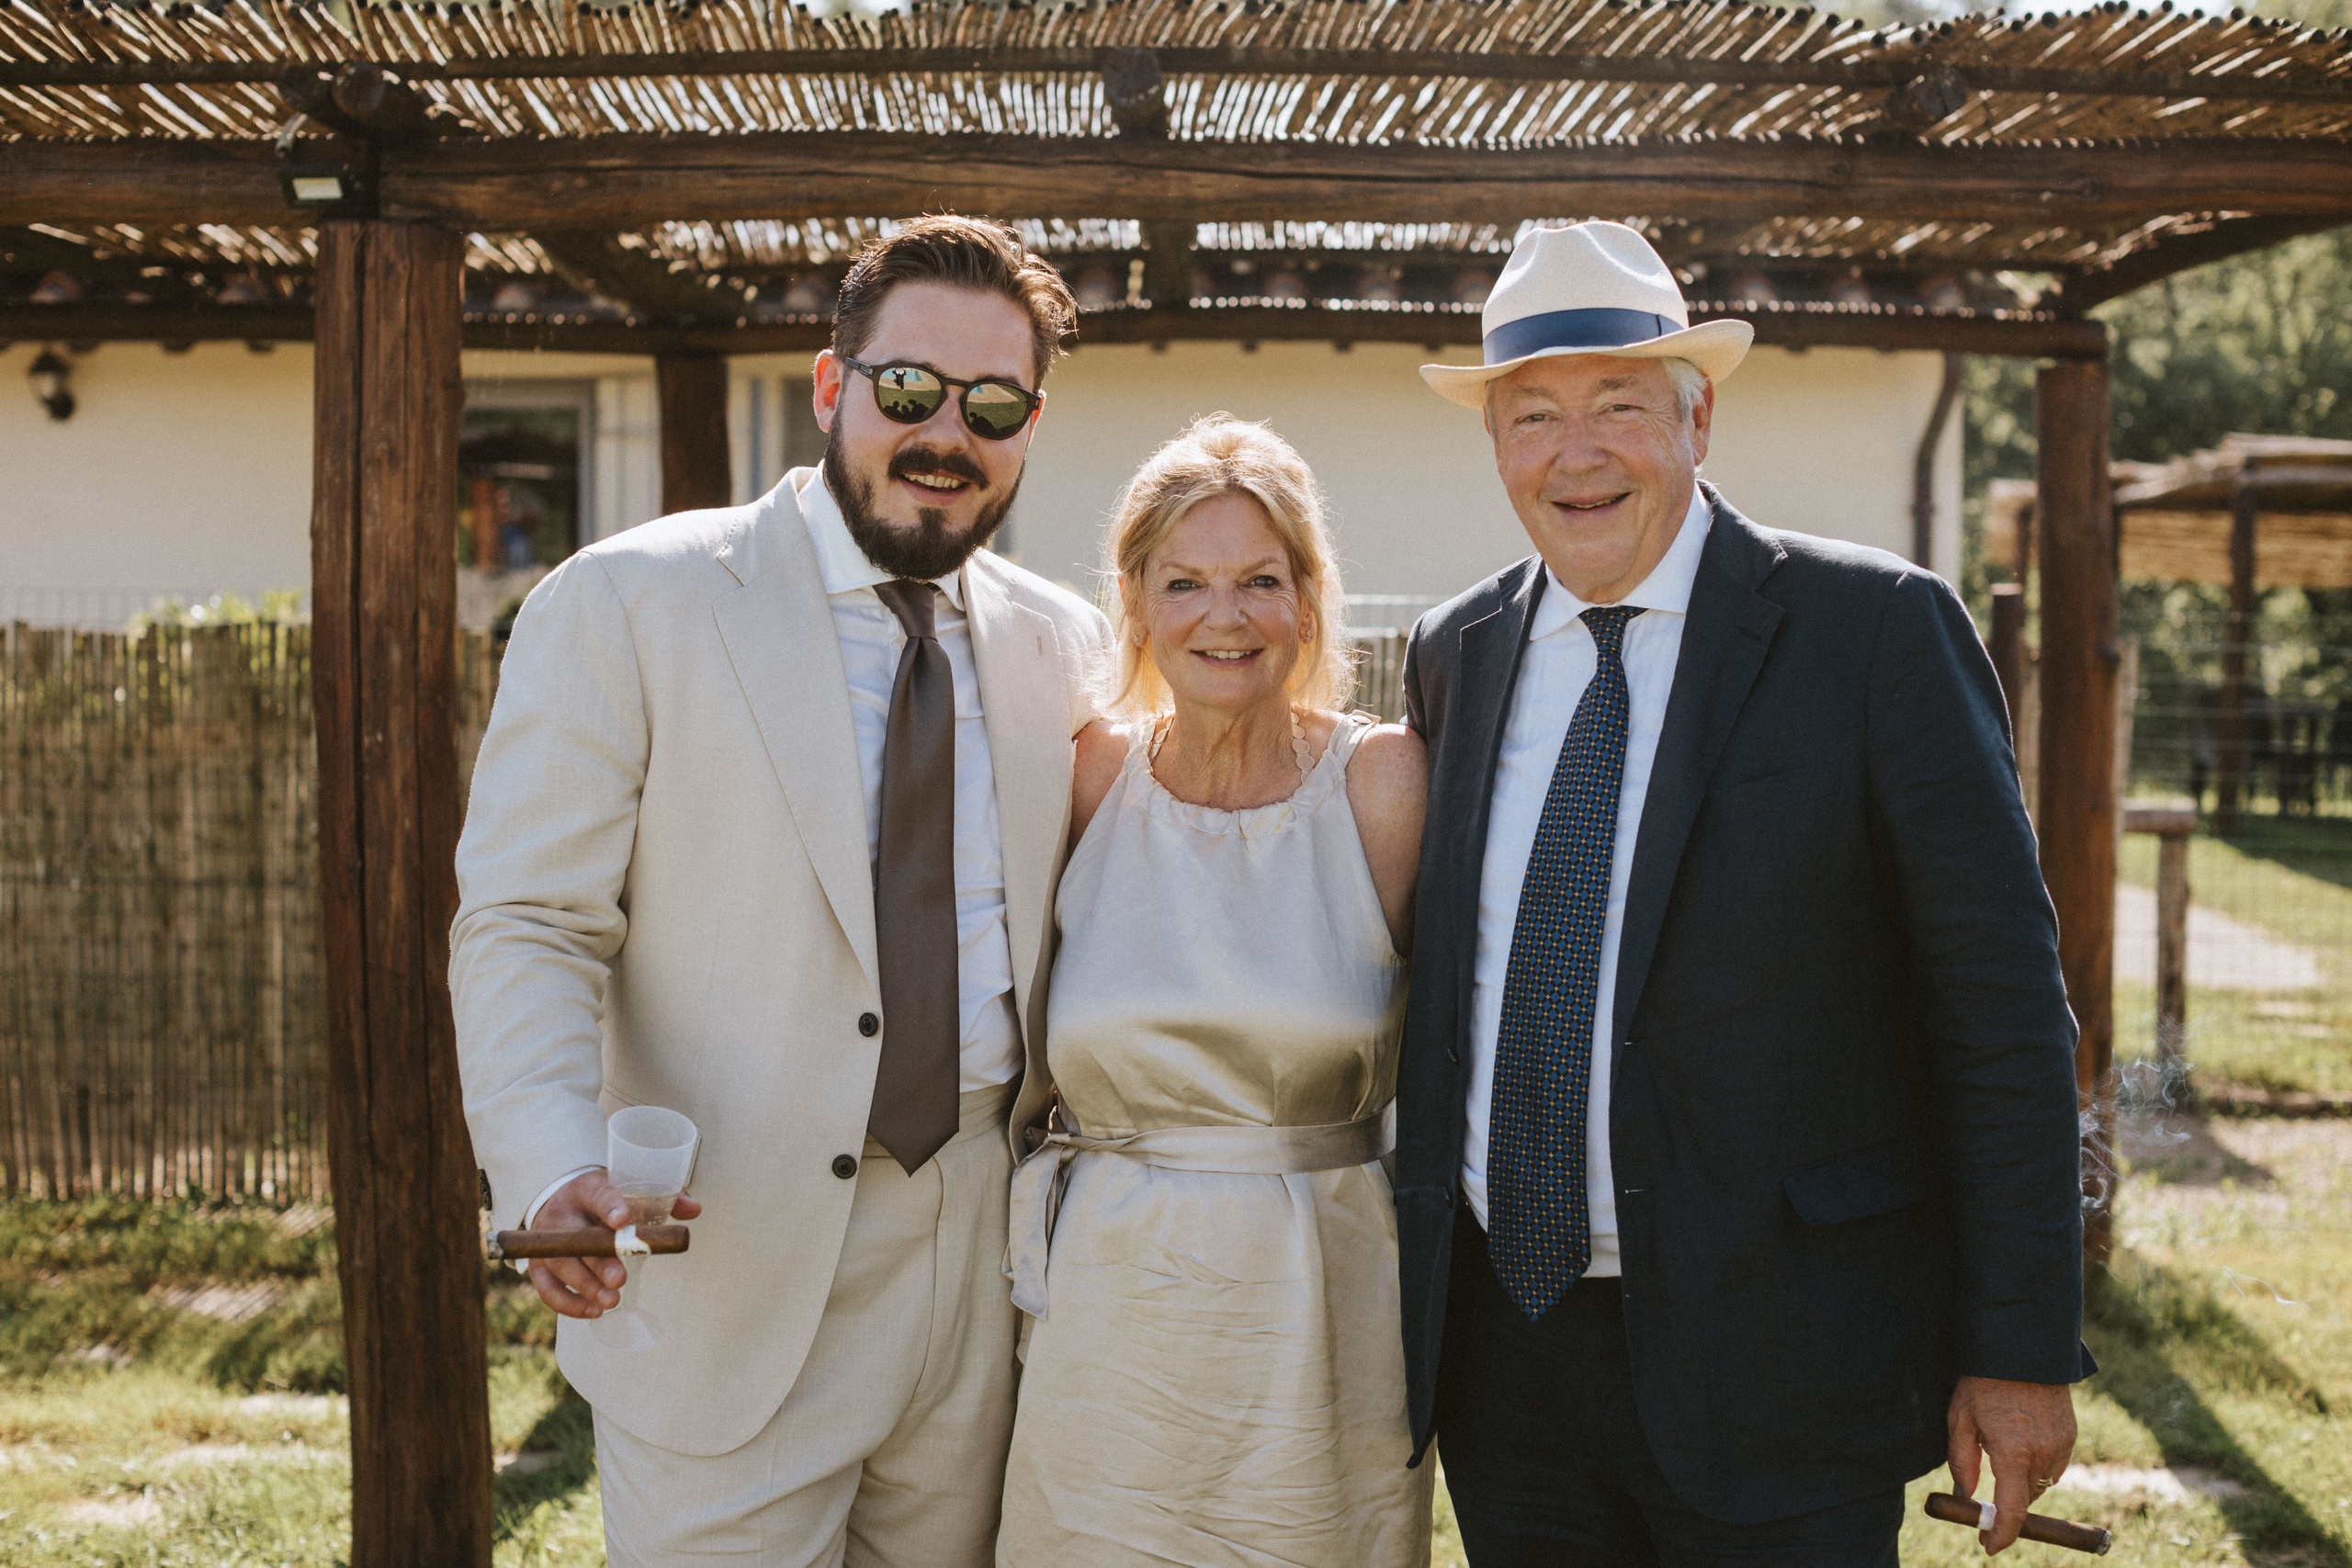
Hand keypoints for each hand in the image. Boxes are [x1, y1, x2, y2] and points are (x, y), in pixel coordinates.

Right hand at [524, 1169, 704, 1319]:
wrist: (561, 1199)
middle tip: (620, 1281)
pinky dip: (568, 1303)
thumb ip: (662, 1197)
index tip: (622, 1221)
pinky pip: (547, 1289)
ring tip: (611, 1302)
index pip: (599, 1195)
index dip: (610, 1207)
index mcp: (588, 1189)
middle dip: (598, 1263)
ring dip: (584, 1287)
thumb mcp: (629, 1188)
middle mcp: (562, 1214)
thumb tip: (694, 1210)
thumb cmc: (604, 1197)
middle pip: (576, 1239)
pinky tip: (593, 1311)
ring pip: (559, 1265)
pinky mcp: (537, 1265)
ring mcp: (546, 1241)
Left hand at [1947, 1375, 2077, 1553]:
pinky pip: (2054, 1466)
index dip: (2001, 1533)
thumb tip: (1966, 1498)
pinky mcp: (2070, 1434)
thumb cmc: (1982, 1382)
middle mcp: (2042, 1453)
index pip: (2012, 1511)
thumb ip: (1962, 1464)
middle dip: (2008, 1508)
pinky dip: (2037, 1467)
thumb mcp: (1960, 1420)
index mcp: (2012, 1452)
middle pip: (2026, 1500)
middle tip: (1986, 1510)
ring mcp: (2061, 1444)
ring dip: (2022, 1485)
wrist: (2021, 1346)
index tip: (1989, 1546)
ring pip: (2041, 1484)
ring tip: (2001, 1459)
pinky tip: (2020, 1446)